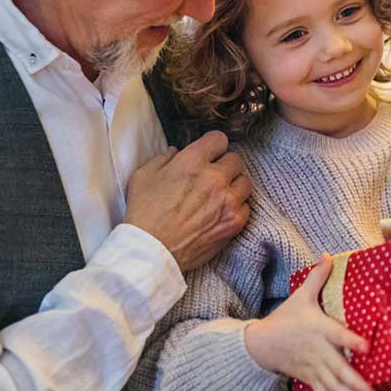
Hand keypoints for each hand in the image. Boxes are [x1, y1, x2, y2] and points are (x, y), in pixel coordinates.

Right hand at [125, 131, 251, 271]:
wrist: (152, 251)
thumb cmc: (144, 214)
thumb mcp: (143, 176)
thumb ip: (163, 158)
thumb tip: (176, 151)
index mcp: (192, 162)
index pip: (219, 139)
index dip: (213, 146)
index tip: (209, 154)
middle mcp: (214, 178)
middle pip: (236, 159)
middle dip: (224, 165)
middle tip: (213, 176)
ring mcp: (228, 201)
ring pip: (245, 182)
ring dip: (234, 185)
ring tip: (221, 194)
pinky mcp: (234, 223)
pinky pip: (246, 206)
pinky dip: (237, 208)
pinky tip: (223, 212)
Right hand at [245, 254, 377, 390]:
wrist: (261, 344)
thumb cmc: (286, 318)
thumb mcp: (300, 296)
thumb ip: (317, 277)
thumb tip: (327, 255)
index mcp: (318, 329)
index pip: (336, 335)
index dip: (351, 342)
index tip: (367, 348)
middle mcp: (318, 352)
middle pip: (338, 370)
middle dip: (357, 384)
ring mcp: (313, 368)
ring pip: (333, 387)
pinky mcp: (310, 379)